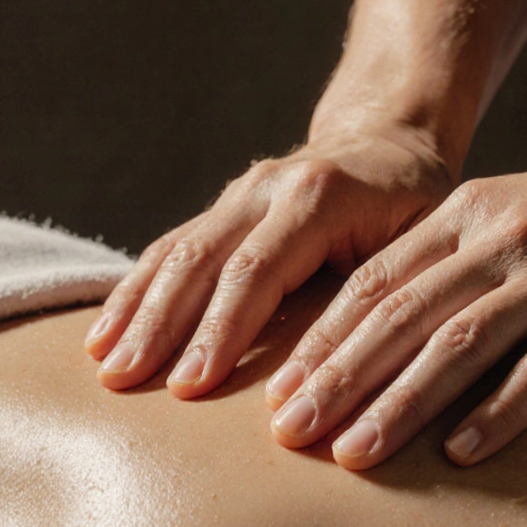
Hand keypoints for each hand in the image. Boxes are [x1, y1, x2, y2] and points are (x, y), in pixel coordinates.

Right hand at [84, 126, 452, 393]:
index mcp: (319, 197)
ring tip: (106, 368)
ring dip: (136, 313)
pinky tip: (104, 334)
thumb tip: (362, 370)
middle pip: (202, 262)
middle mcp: (268, 188)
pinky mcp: (220, 211)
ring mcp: (238, 196)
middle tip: (129, 383)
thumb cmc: (415, 205)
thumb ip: (388, 288)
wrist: (389, 139)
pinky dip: (133, 292)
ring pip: (175, 254)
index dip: (222, 330)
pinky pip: (168, 250)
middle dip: (162, 327)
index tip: (192, 386)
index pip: (258, 270)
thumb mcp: (423, 238)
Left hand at [264, 136, 526, 468]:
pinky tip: (463, 452)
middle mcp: (501, 239)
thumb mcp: (518, 212)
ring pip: (458, 344)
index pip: (374, 282)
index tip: (277, 394)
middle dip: (336, 379)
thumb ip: (459, 257)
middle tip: (289, 435)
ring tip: (355, 456)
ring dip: (400, 403)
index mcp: (469, 214)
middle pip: (399, 315)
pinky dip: (500, 410)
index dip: (320, 341)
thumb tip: (389, 326)